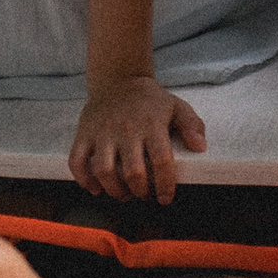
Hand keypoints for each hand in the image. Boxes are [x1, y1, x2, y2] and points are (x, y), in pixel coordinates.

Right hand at [70, 76, 206, 202]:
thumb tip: (200, 147)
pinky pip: (77, 160)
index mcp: (152, 124)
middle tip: (144, 195)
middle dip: (140, 192)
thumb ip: (191, 125)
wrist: (118, 79)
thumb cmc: (150, 100)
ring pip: (104, 171)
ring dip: (115, 190)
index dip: (164, 185)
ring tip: (124, 194)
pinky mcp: (84, 133)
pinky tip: (96, 188)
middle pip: (133, 172)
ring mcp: (103, 131)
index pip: (161, 160)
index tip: (165, 198)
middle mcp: (126, 129)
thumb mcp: (176, 106)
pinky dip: (84, 180)